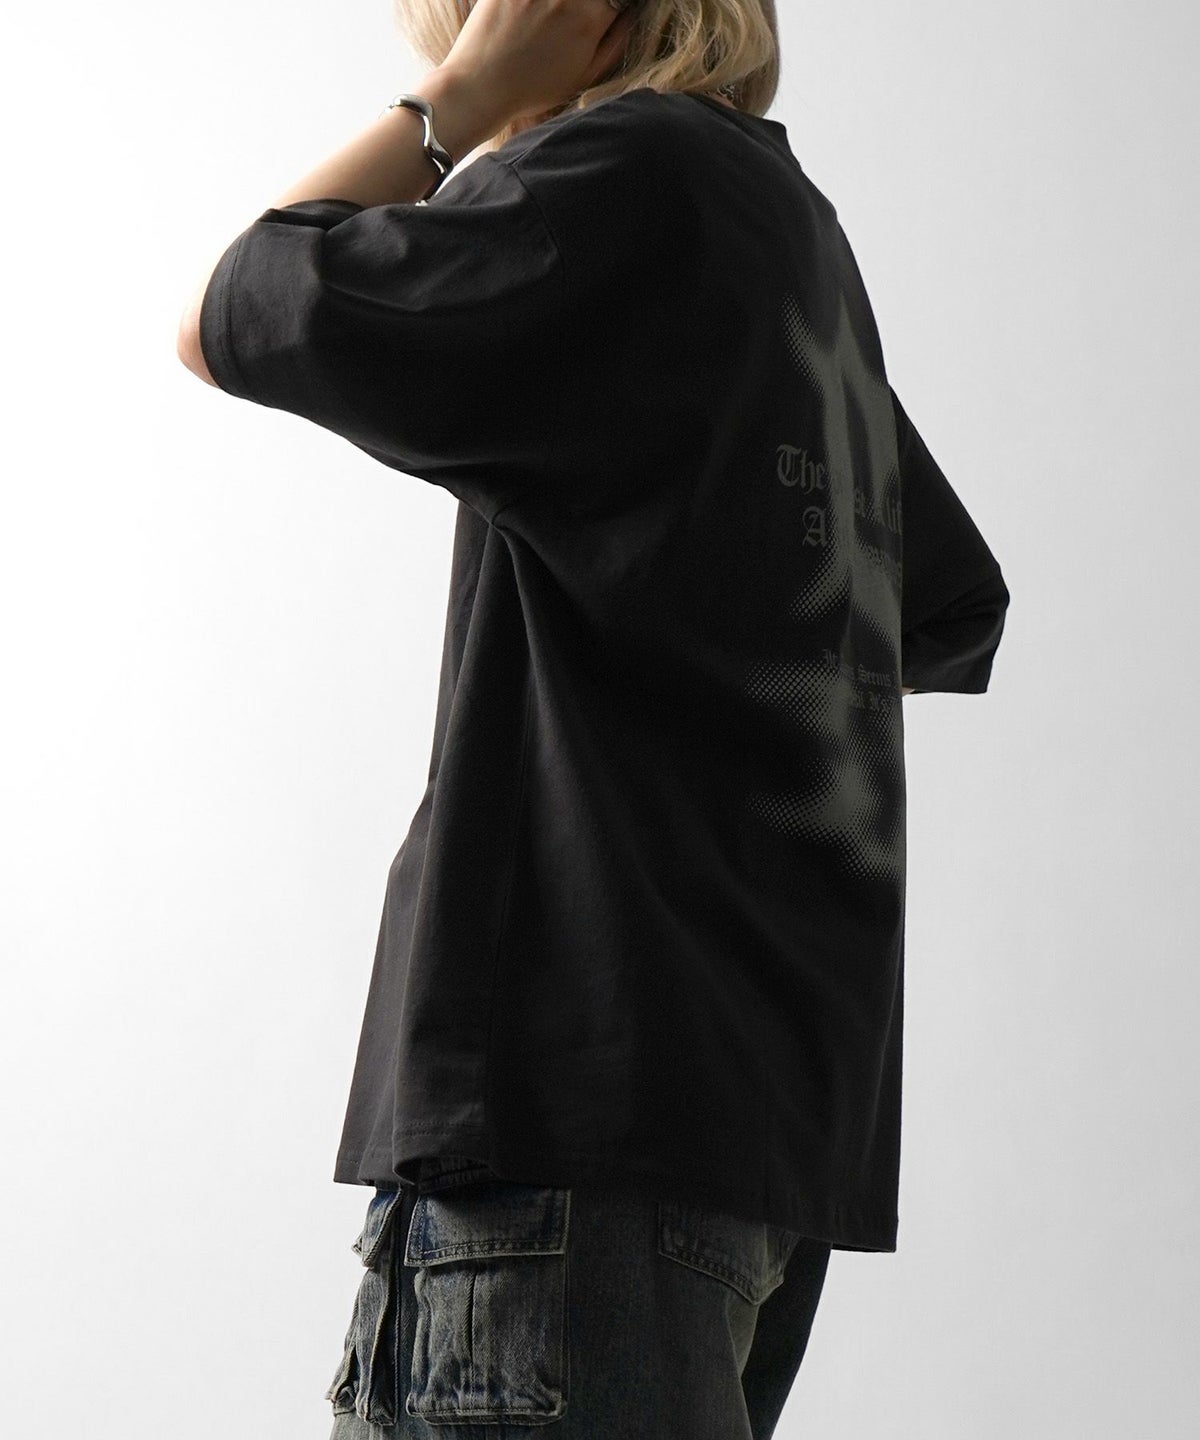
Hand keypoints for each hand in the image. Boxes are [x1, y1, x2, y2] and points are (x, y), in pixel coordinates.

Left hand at [437, 0, 640, 124]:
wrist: (481, 88)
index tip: (601, 12)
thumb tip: (632, 14)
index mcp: (591, 21)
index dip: (610, 5)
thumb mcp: (582, 77)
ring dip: (557, 3)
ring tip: (546, 16)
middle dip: (585, 3)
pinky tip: (529, 10)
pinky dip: (530, 1)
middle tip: (568, 17)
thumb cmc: (532, 89)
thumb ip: (614, 43)